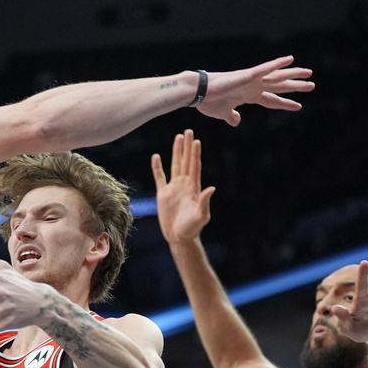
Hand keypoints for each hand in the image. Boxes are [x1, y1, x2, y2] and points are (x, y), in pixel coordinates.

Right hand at [152, 129, 215, 245]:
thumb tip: (211, 188)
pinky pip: (160, 177)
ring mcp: (174, 188)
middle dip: (186, 147)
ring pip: (174, 165)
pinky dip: (157, 167)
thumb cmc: (192, 228)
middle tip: (188, 131)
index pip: (194, 166)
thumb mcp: (201, 216)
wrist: (179, 236)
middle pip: (185, 161)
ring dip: (176, 152)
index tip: (196, 141)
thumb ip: (204, 202)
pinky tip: (156, 157)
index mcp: (194, 188)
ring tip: (177, 138)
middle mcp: (184, 184)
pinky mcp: (163, 194)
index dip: (195, 154)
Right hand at [199, 56, 314, 125]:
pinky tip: (290, 60)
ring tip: (309, 74)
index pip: (271, 100)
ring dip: (293, 75)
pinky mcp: (246, 76)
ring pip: (277, 77)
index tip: (298, 106)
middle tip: (312, 86)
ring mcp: (251, 80)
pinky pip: (265, 68)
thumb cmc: (208, 103)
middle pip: (279, 87)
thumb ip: (232, 117)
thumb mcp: (224, 114)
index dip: (284, 103)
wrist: (198, 94)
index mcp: (248, 96)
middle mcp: (253, 86)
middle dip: (295, 87)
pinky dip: (277, 64)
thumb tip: (237, 122)